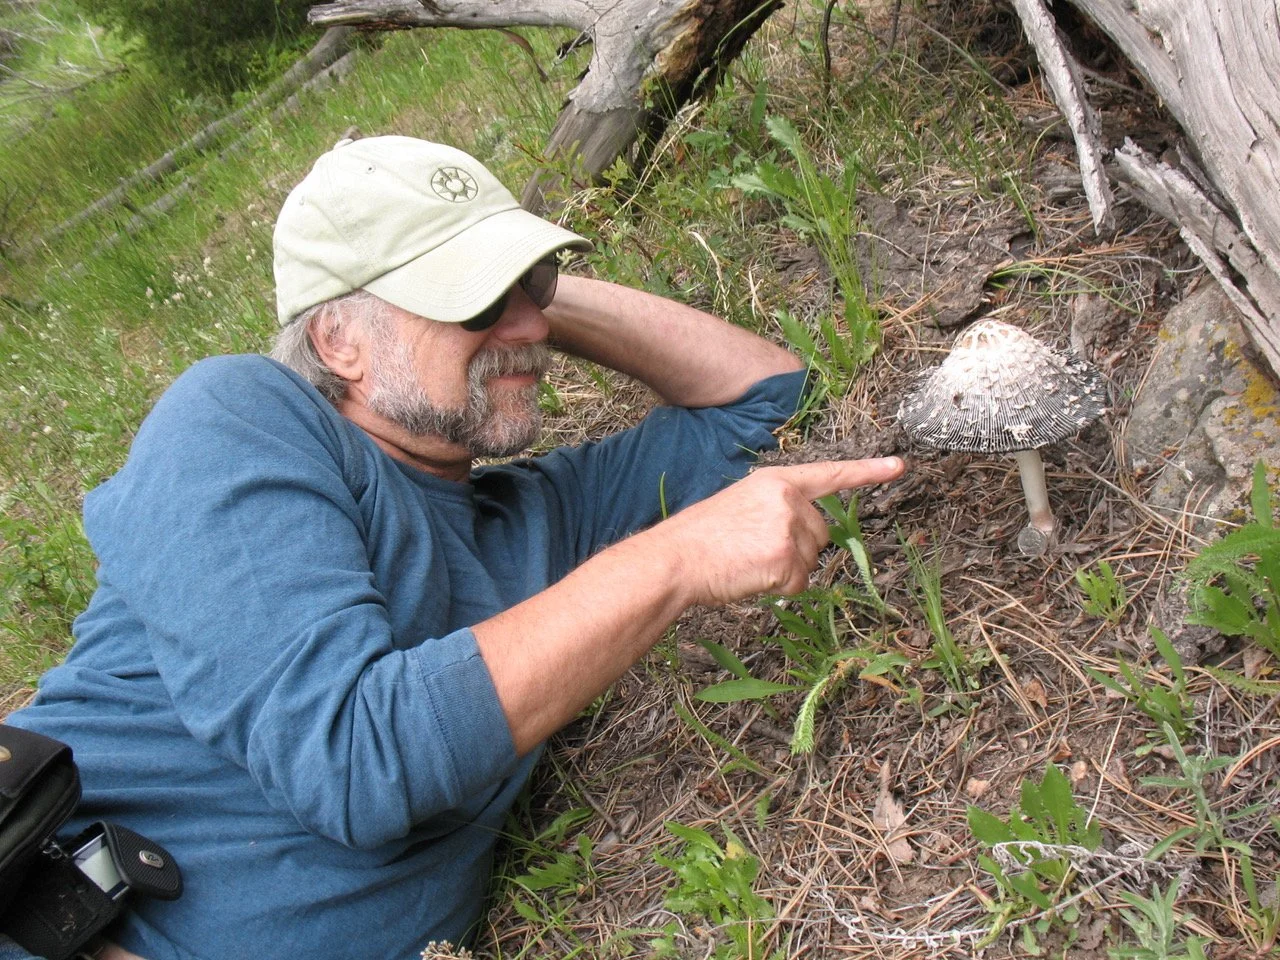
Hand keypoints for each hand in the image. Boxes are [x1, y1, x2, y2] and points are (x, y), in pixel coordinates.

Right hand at [648, 457, 905, 605]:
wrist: (676, 559)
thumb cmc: (701, 539)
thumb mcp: (740, 507)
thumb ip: (777, 511)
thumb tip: (807, 536)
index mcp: (776, 482)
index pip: (830, 475)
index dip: (867, 472)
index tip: (898, 467)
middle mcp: (788, 499)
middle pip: (822, 534)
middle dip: (798, 551)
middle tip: (756, 553)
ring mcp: (789, 527)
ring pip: (812, 561)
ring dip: (787, 571)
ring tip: (749, 563)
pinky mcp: (786, 557)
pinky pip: (799, 584)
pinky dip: (780, 589)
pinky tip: (752, 577)